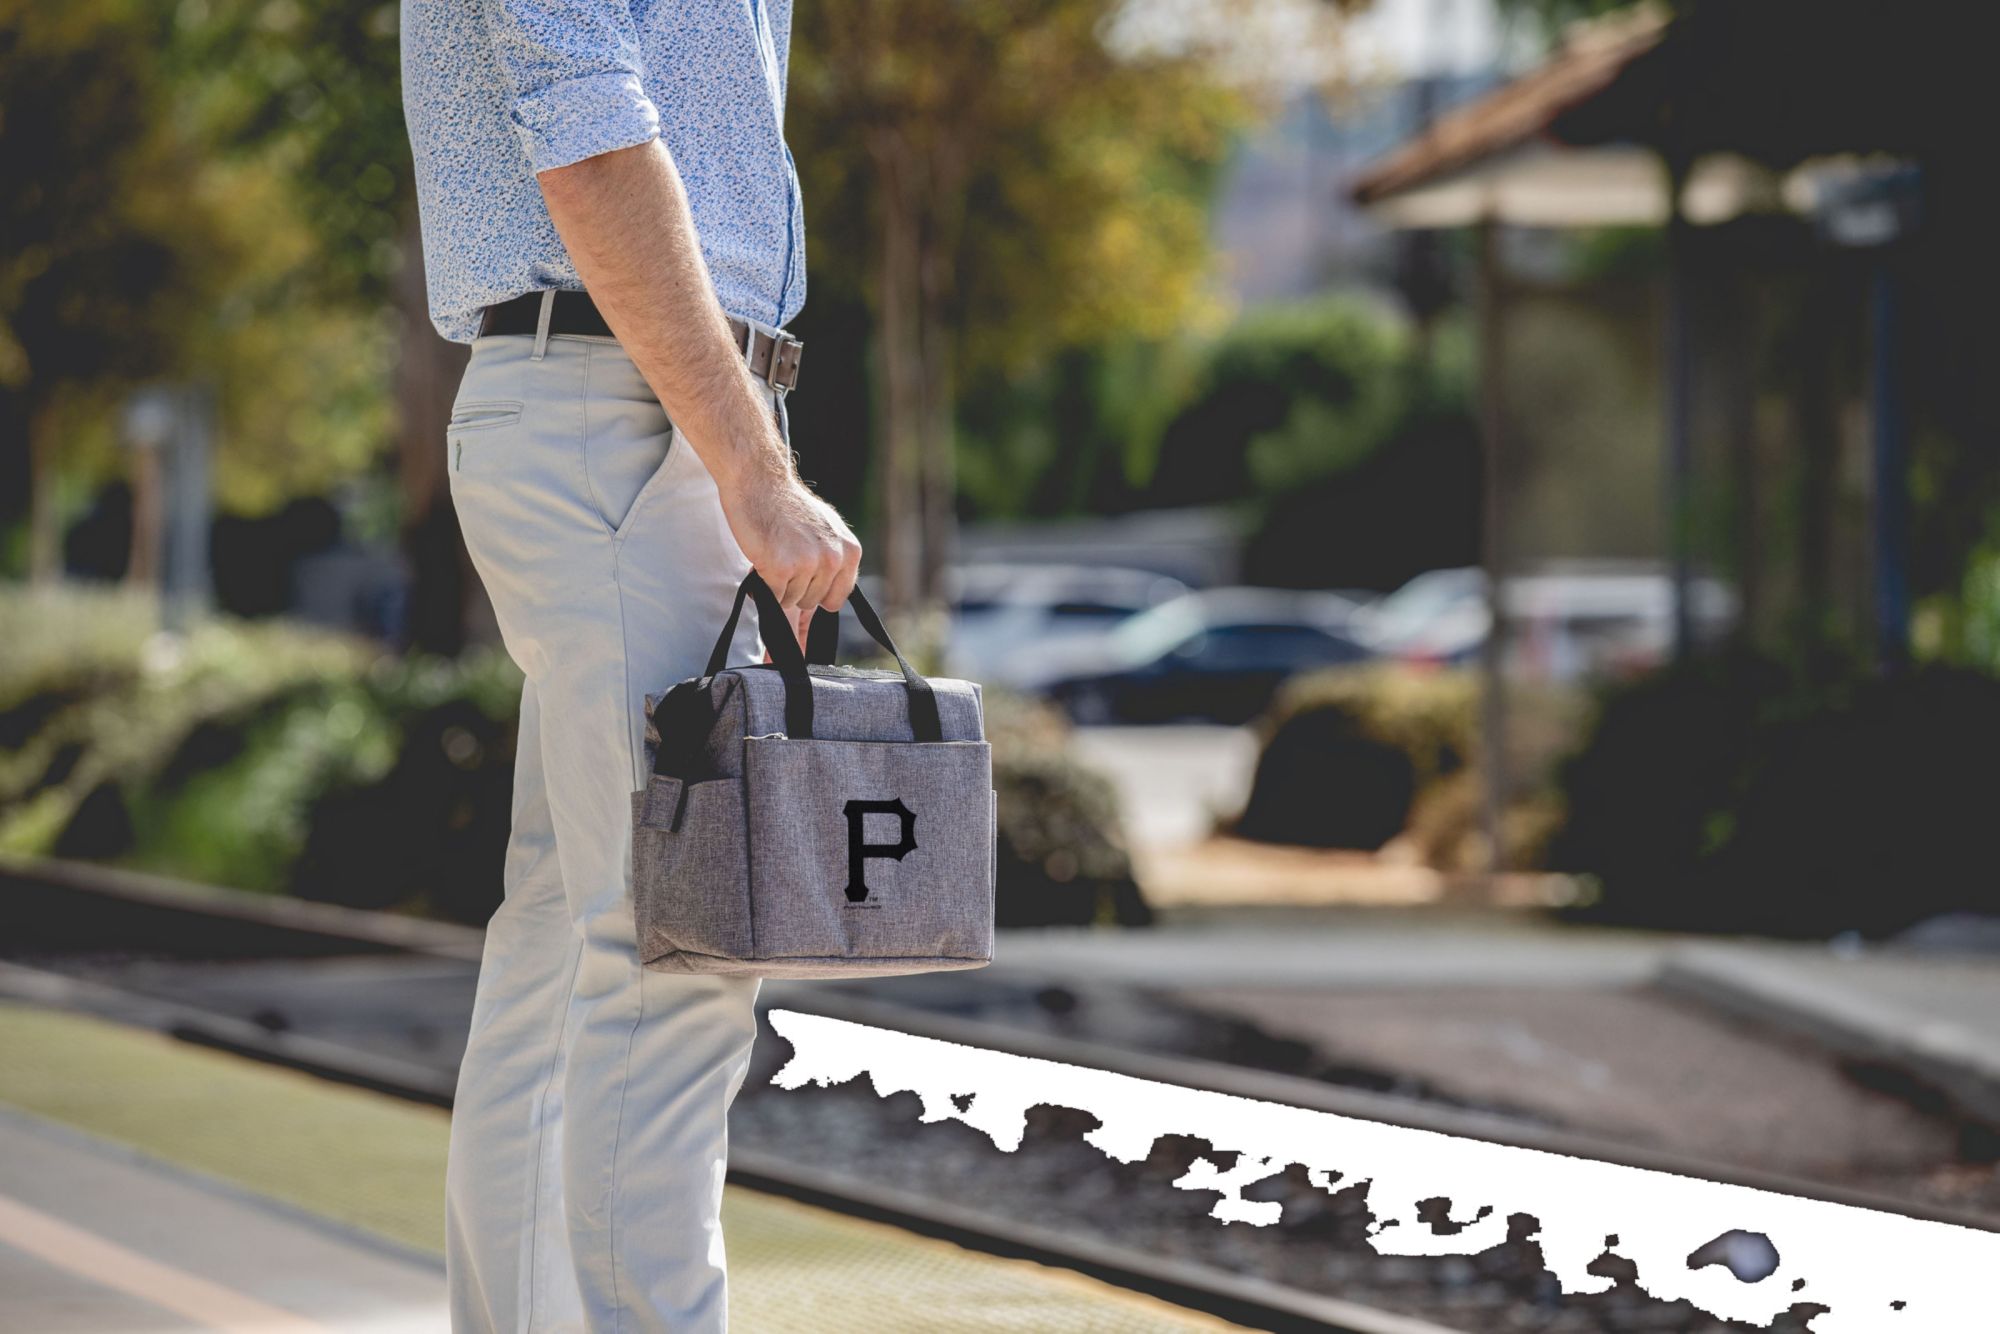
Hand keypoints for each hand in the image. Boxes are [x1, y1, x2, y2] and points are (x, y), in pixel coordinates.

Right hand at [717, 462, 861, 653]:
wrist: (761, 482)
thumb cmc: (787, 505)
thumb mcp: (826, 529)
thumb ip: (836, 558)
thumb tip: (836, 595)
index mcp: (850, 551)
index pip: (837, 598)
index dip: (816, 591)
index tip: (802, 575)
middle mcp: (834, 559)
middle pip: (812, 601)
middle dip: (794, 586)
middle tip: (783, 556)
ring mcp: (808, 564)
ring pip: (791, 601)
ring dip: (777, 585)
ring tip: (773, 554)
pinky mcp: (782, 567)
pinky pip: (772, 597)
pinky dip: (763, 584)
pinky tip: (762, 559)